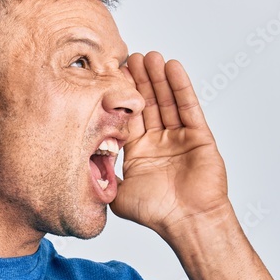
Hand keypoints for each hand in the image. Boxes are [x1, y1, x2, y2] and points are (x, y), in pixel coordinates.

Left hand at [110, 52, 230, 236]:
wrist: (187, 223)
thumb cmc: (156, 214)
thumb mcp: (117, 194)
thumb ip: (102, 177)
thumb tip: (80, 167)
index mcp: (138, 153)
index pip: (128, 117)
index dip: (121, 97)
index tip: (112, 76)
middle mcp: (158, 142)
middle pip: (147, 104)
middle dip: (139, 81)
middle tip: (130, 56)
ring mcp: (179, 137)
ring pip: (167, 101)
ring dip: (158, 78)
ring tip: (149, 56)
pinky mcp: (199, 136)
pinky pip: (188, 107)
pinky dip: (180, 87)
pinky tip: (172, 68)